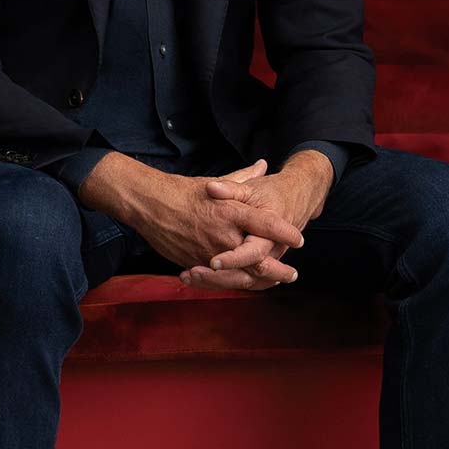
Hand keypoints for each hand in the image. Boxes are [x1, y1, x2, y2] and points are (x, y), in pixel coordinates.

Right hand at [82, 153, 304, 290]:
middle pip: (259, 258)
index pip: (267, 224)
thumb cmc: (183, 191)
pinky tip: (248, 283)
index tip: (299, 239)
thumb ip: (243, 179)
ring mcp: (209, 252)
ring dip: (262, 281)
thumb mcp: (216, 182)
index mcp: (230, 211)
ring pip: (241, 274)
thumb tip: (263, 165)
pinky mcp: (196, 263)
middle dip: (279, 269)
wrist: (149, 204)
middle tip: (293, 274)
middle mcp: (223, 234)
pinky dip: (237, 283)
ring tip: (275, 282)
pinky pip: (220, 279)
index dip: (285, 233)